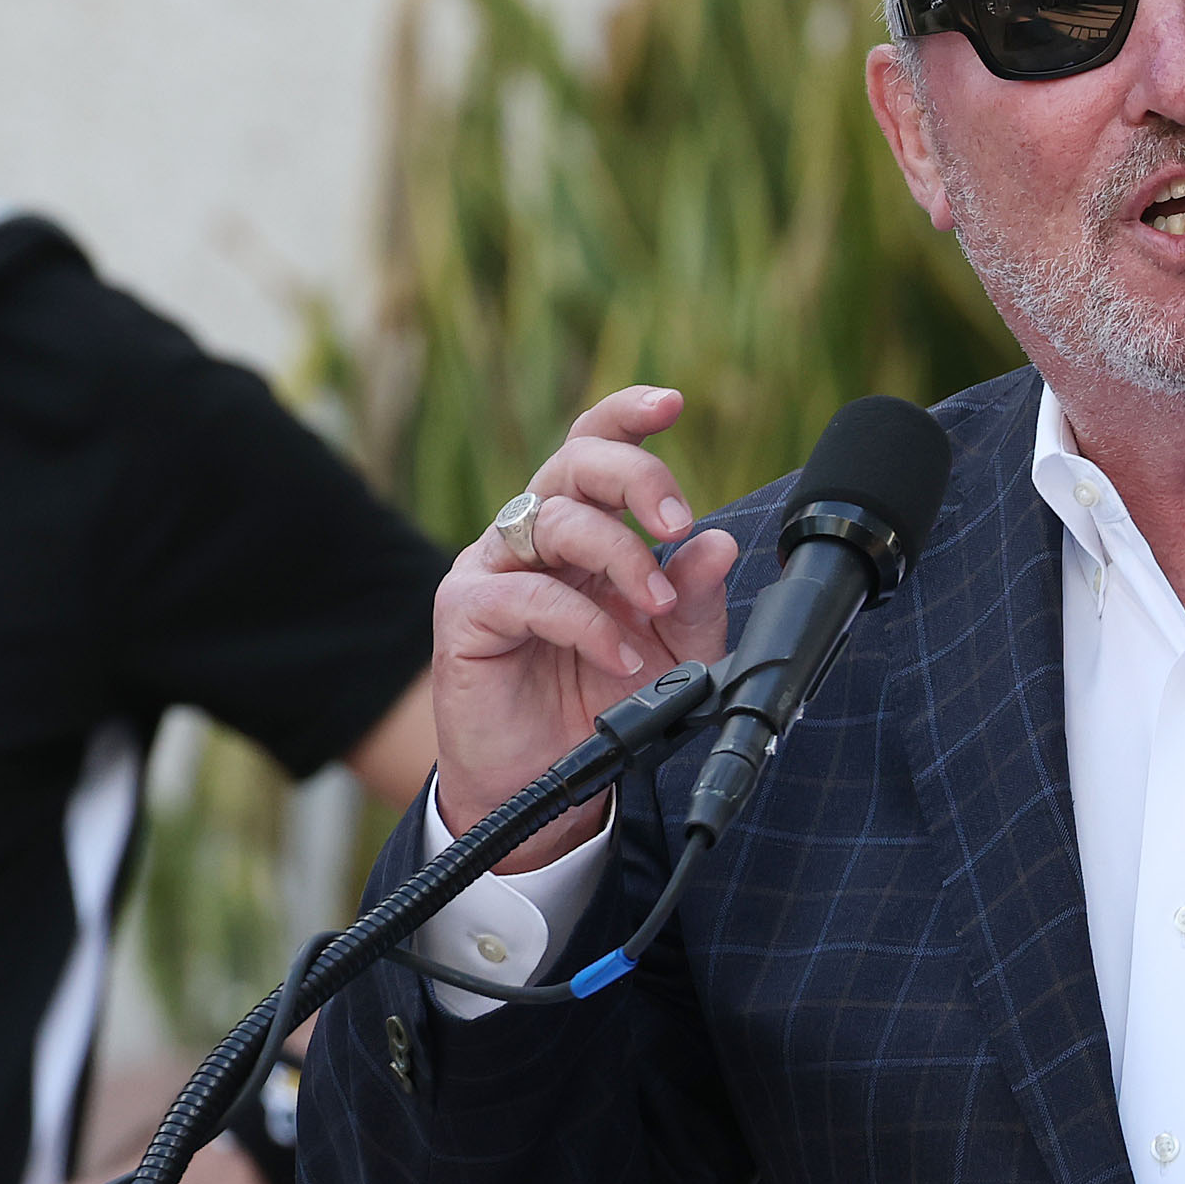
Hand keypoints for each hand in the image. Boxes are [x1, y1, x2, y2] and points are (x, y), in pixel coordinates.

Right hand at [437, 385, 738, 862]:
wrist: (550, 780)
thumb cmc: (605, 700)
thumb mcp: (676, 648)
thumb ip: (698, 596)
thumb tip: (720, 544)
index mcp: (583, 526)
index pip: (596, 447)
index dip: (628, 415)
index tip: (673, 403)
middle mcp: (534, 535)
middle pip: (575, 462)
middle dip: (637, 479)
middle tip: (678, 525)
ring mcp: (493, 569)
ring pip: (555, 520)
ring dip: (623, 559)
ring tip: (658, 611)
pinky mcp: (464, 613)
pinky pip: (530, 595)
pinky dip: (587, 622)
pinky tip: (621, 657)